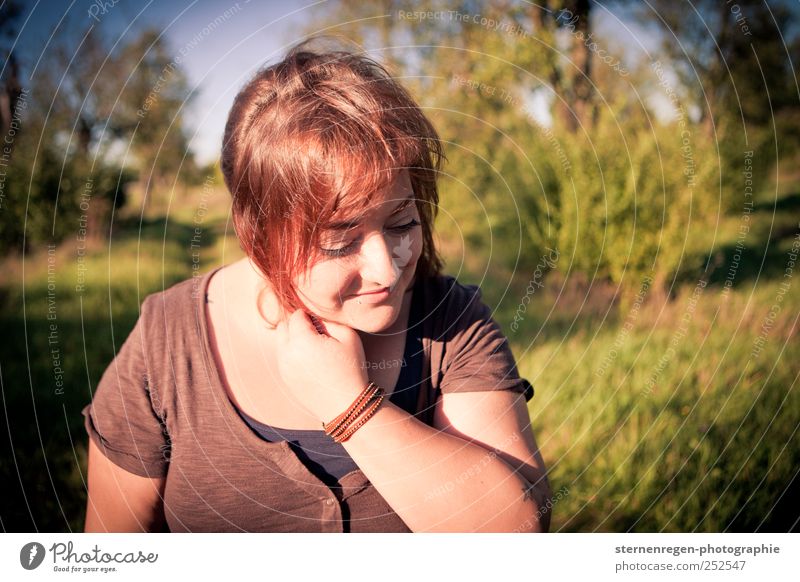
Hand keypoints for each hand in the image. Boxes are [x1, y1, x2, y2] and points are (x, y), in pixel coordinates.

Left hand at [274, 309, 369, 423]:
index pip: (296, 315)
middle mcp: (286, 354)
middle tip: (316, 332)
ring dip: (293, 338)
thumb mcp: (348, 336)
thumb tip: (313, 317)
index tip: (322, 324)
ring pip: (280, 341)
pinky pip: (283, 357)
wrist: (346, 406)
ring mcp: (283, 368)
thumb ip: (327, 320)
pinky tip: (311, 360)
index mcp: (301, 341)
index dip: (309, 315)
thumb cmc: (351, 369)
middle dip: (296, 324)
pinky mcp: (285, 378)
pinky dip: (292, 353)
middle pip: (282, 326)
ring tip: (314, 347)